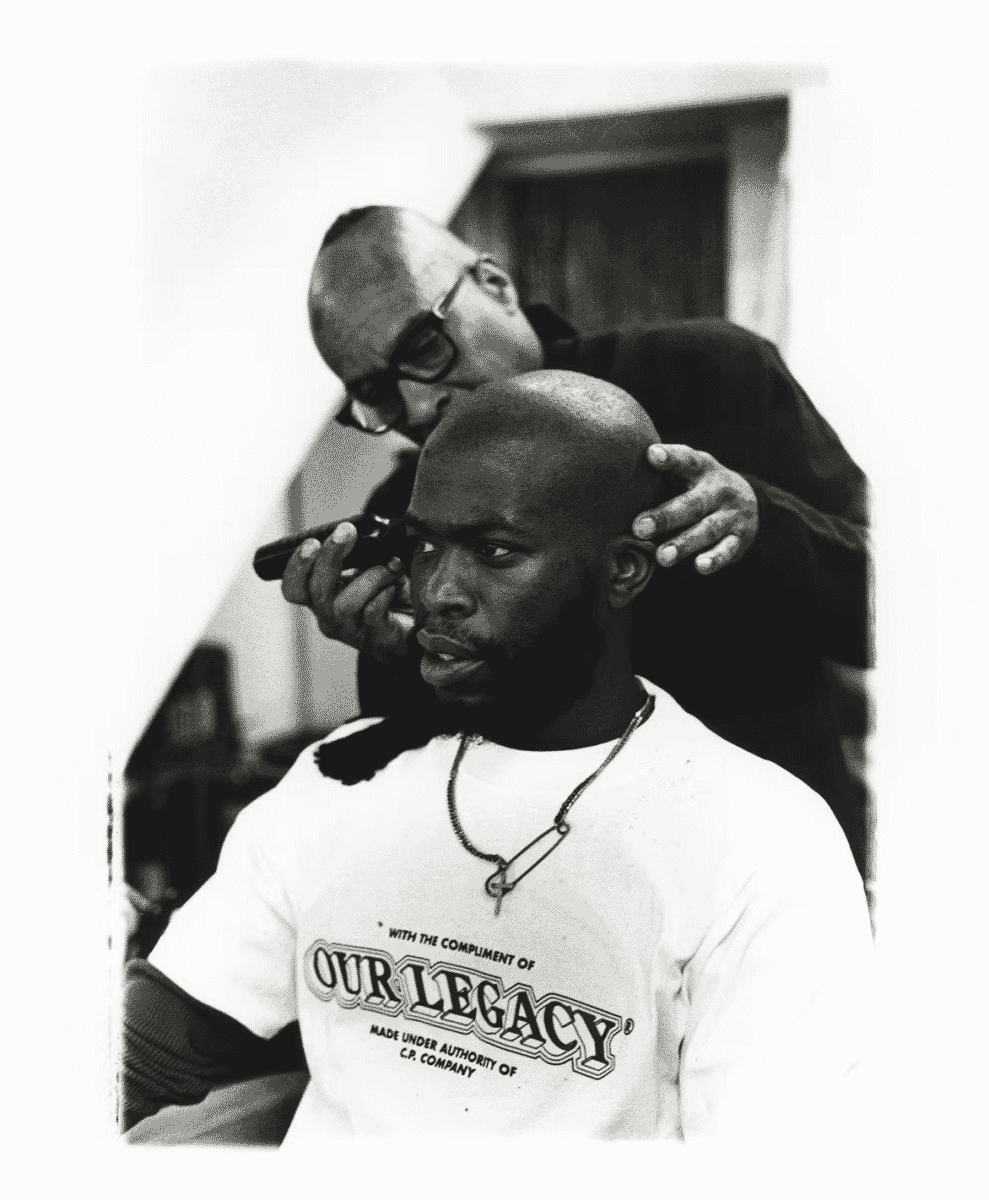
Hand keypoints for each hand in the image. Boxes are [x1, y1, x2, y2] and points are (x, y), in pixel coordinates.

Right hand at [281, 521, 414, 661]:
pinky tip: (397, 584)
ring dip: (371, 576)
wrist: (415, 628)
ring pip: (345, 604)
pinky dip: (385, 592)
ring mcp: (351, 631)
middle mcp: (329, 616)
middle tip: (347, 532)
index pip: (293, 588)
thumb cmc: (386, 595)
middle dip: (330, 557)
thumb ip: (356, 555)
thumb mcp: (366, 571)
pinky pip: (372, 613)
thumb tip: (355, 529)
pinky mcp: (375, 638)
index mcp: (321, 597)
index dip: (296, 567)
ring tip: (393, 564)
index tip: (312, 543)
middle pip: (316, 591)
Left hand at [632, 444, 758, 573]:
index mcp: (703, 468)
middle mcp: (720, 489)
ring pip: (707, 529)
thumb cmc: (699, 487)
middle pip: (692, 503)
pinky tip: (700, 566)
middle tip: (639, 528)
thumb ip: (662, 474)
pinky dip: (715, 559)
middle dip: (665, 517)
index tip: (651, 455)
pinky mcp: (740, 538)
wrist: (750, 502)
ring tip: (662, 557)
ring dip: (684, 544)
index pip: (686, 459)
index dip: (670, 457)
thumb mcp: (687, 473)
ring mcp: (732, 514)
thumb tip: (615, 479)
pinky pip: (728, 550)